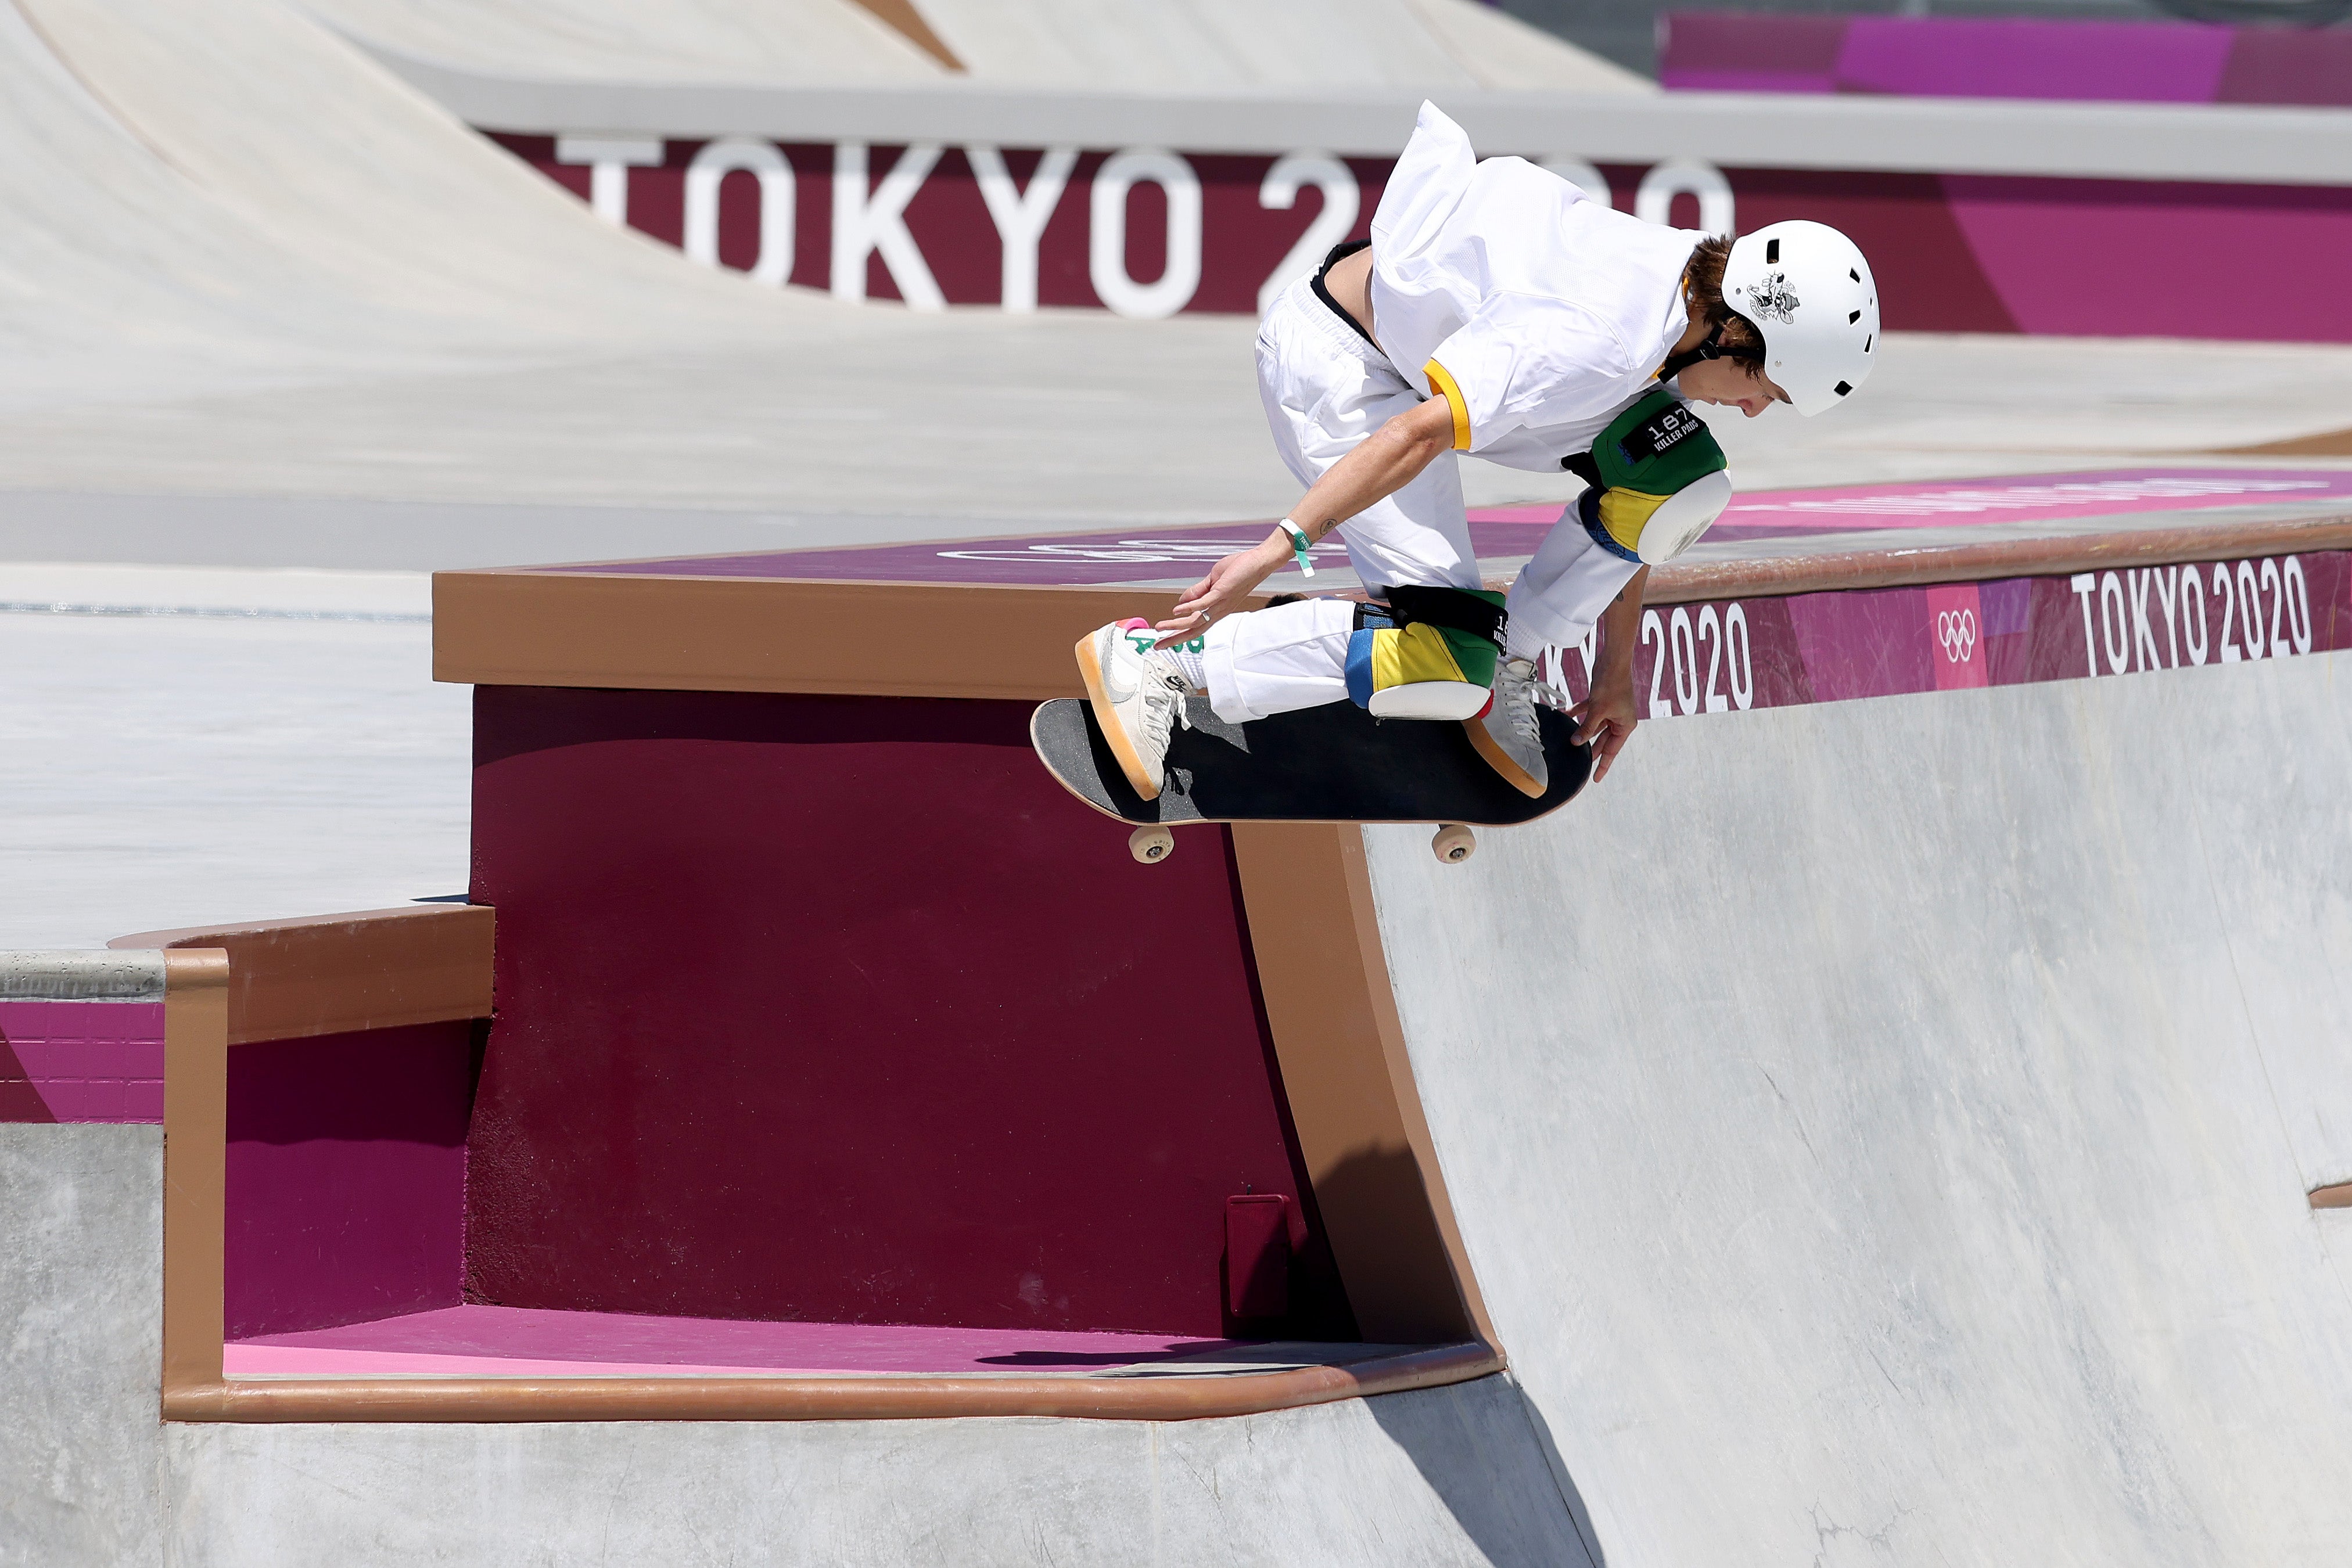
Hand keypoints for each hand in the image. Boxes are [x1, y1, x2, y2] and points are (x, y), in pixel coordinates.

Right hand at [1153, 538, 1287, 648]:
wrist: (1258, 562)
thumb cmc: (1239, 570)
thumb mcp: (1213, 582)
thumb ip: (1196, 592)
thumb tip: (1180, 602)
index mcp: (1216, 609)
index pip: (1195, 627)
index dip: (1178, 634)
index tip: (1163, 641)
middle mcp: (1218, 611)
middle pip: (1193, 630)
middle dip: (1174, 638)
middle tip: (1158, 645)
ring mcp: (1220, 603)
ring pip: (1196, 620)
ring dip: (1176, 625)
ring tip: (1161, 627)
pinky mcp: (1222, 593)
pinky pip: (1204, 604)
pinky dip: (1189, 608)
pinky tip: (1176, 610)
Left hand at [1568, 676, 1638, 781]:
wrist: (1613, 660)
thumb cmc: (1612, 684)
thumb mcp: (1598, 710)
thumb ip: (1587, 728)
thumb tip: (1576, 743)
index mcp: (1625, 725)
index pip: (1611, 751)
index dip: (1603, 765)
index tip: (1595, 779)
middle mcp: (1620, 719)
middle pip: (1602, 740)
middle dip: (1589, 749)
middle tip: (1577, 762)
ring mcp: (1611, 710)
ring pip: (1594, 726)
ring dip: (1581, 730)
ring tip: (1569, 742)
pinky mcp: (1602, 700)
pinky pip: (1589, 712)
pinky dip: (1579, 713)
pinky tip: (1566, 716)